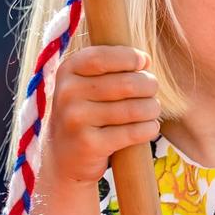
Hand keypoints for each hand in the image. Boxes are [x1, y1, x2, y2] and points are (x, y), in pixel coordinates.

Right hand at [47, 46, 159, 186]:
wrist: (62, 156)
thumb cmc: (85, 112)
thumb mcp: (86, 84)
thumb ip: (110, 67)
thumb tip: (144, 60)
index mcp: (67, 71)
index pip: (103, 57)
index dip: (130, 57)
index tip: (143, 63)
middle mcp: (67, 93)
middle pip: (126, 83)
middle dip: (149, 85)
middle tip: (152, 90)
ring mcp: (76, 119)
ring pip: (133, 109)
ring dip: (152, 108)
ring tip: (152, 109)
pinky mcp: (89, 144)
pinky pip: (132, 132)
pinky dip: (149, 129)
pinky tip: (149, 127)